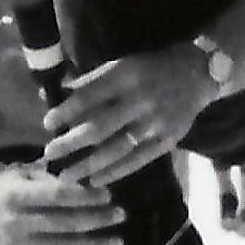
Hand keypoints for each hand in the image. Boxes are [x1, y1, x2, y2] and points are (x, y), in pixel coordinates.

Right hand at [0, 160, 122, 244]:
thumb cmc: (4, 187)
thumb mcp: (22, 175)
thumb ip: (52, 184)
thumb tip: (90, 191)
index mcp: (14, 197)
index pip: (58, 197)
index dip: (86, 196)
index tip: (108, 195)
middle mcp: (14, 223)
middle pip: (64, 223)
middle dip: (97, 219)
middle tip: (120, 214)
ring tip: (117, 241)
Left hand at [40, 38, 214, 182]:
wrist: (198, 74)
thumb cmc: (151, 68)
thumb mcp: (122, 64)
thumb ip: (93, 80)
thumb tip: (62, 92)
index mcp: (125, 78)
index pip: (88, 98)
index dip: (65, 112)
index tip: (47, 124)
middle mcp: (140, 101)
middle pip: (99, 128)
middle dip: (70, 143)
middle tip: (48, 155)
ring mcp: (156, 124)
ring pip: (117, 149)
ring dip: (88, 165)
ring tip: (66, 176)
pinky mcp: (168, 140)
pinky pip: (138, 161)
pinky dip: (115, 172)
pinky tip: (95, 180)